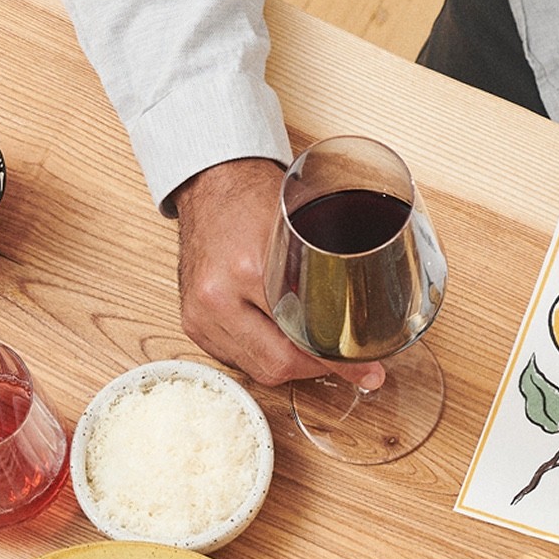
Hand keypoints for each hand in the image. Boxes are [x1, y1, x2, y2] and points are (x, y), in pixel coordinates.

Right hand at [172, 158, 384, 390]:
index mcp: (245, 271)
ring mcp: (199, 316)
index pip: (299, 340)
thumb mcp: (300, 229)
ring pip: (257, 369)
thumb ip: (326, 274)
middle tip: (341, 360)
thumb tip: (365, 319)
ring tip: (310, 347)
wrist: (211, 186)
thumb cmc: (253, 200)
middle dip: (315, 367)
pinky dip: (262, 356)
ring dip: (288, 364)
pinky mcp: (193, 324)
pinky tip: (278, 340)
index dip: (336, 362)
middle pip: (277, 364)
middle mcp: (216, 299)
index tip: (366, 372)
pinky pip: (236, 360)